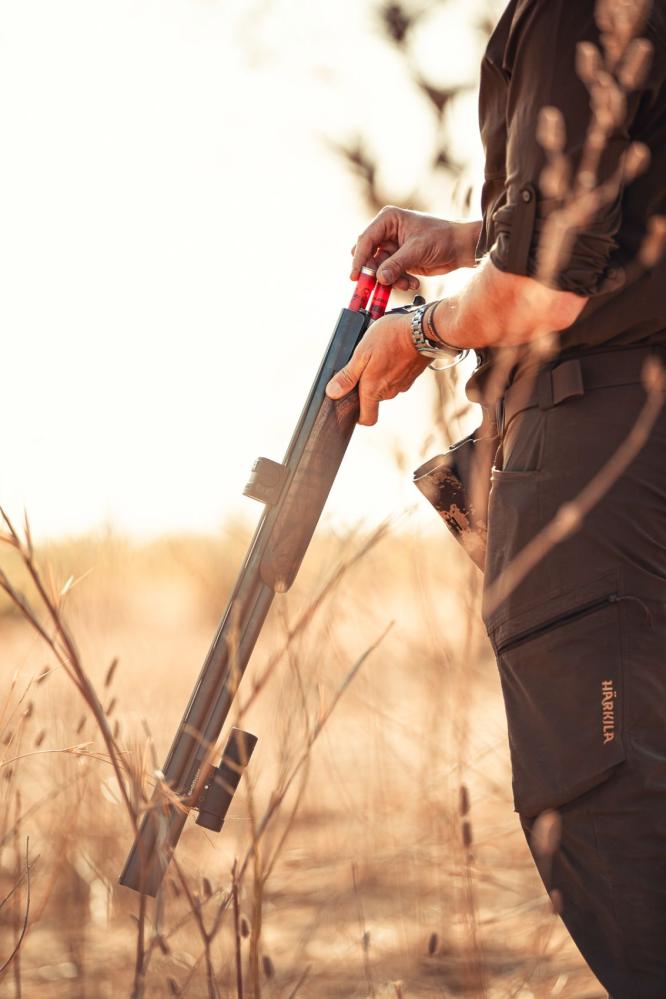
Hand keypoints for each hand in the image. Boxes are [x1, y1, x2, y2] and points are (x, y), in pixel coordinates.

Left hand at [325, 312, 428, 425]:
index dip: (359, 416)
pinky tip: (391, 352)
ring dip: (381, 374)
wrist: (423, 330)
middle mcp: (390, 392)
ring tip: (379, 353)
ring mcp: (403, 384)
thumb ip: (348, 376)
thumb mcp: (362, 353)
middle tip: (364, 363)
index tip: (353, 404)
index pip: (367, 418)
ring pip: (386, 386)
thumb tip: (333, 392)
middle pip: (374, 398)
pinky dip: (393, 368)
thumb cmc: (391, 338)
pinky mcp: (412, 376)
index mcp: (374, 390)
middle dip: (367, 385)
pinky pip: (398, 377)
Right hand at [351, 206, 480, 290]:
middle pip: (369, 256)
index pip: (366, 240)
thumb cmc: (442, 238)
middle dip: (376, 272)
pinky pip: (390, 275)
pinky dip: (399, 281)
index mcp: (388, 220)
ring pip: (379, 269)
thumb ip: (396, 264)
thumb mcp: (418, 250)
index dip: (359, 259)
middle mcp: (387, 232)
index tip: (356, 276)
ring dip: (391, 280)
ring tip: (407, 284)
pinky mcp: (398, 260)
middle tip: (380, 285)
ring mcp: (392, 247)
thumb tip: (379, 278)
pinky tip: (412, 282)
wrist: (460, 248)